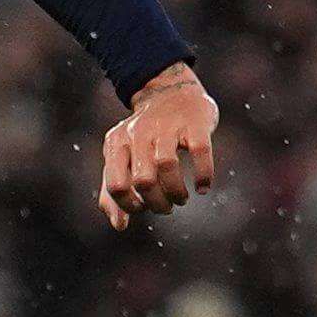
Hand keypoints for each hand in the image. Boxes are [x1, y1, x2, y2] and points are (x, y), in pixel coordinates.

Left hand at [100, 64, 219, 228]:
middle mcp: (139, 134)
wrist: (170, 90)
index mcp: (117, 144)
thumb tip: (119, 226)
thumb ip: (113, 190)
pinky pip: (200, 151)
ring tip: (181, 198)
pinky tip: (203, 187)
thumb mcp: (120, 156)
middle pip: (143, 180)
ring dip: (176, 192)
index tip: (144, 207)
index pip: (116, 185)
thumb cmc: (144, 133)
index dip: (130, 205)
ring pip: (167, 165)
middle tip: (167, 206)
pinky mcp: (195, 123)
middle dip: (157, 203)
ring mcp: (168, 126)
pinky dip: (203, 174)